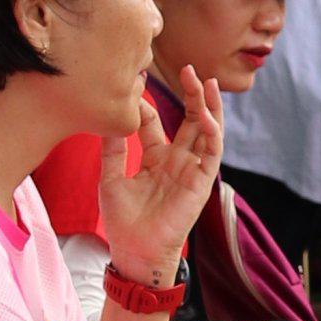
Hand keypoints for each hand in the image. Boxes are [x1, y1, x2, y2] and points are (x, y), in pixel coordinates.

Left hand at [100, 66, 222, 281]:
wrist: (134, 251)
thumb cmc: (123, 221)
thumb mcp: (111, 178)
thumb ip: (113, 149)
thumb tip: (108, 118)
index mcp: (156, 158)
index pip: (155, 123)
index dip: (147, 104)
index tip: (137, 82)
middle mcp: (177, 161)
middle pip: (190, 120)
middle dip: (191, 94)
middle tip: (188, 68)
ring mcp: (191, 170)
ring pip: (207, 131)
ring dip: (208, 106)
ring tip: (205, 81)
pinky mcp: (201, 183)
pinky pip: (212, 153)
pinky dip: (212, 133)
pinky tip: (205, 115)